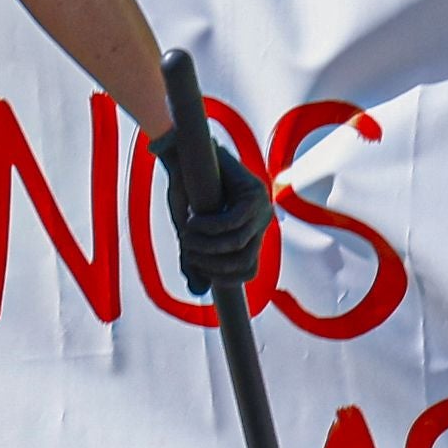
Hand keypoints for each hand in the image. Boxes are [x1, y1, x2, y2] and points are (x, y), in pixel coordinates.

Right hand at [156, 93, 275, 297]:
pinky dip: (209, 227)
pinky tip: (193, 222)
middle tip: (186, 249)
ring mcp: (262, 207)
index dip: (225, 277)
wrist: (184, 156)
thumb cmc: (188, 193)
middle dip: (210, 262)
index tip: (198, 268)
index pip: (249, 270)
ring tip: (186, 236)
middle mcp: (261, 222)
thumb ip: (195, 260)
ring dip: (208, 246)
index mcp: (250, 233)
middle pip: (244, 261)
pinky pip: (232, 222)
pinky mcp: (255, 192)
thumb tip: (199, 291)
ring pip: (238, 243)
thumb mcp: (190, 233)